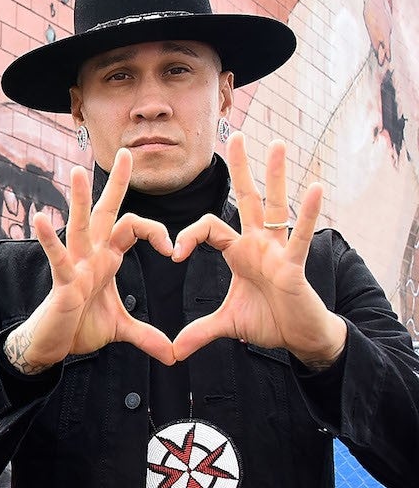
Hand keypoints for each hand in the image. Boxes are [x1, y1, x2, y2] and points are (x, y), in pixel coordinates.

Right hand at [4, 148, 175, 373]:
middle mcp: (90, 254)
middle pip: (105, 211)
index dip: (156, 231)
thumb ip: (148, 336)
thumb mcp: (121, 329)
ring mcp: (74, 265)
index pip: (133, 228)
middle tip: (126, 150)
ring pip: (79, 226)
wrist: (54, 345)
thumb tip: (173, 355)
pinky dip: (49, 238)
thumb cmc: (80, 327)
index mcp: (106, 258)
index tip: (173, 249)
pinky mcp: (62, 281)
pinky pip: (57, 257)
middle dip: (116, 183)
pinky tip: (41, 218)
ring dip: (78, 199)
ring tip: (77, 172)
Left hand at [171, 133, 346, 366]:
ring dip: (276, 175)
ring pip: (274, 206)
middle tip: (235, 135)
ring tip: (277, 144)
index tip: (173, 254)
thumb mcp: (227, 324)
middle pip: (247, 198)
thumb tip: (173, 351)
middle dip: (241, 168)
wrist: (299, 338)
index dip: (189, 235)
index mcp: (240, 251)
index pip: (209, 227)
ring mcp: (278, 250)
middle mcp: (259, 242)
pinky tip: (315, 187)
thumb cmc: (269, 322)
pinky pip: (299, 235)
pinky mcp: (294, 264)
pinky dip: (307, 213)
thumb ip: (199, 332)